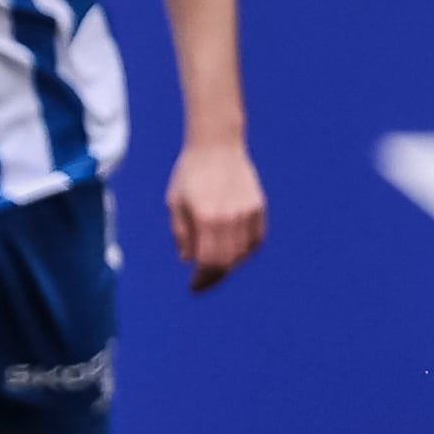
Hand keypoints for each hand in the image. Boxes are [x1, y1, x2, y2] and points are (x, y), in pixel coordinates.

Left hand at [167, 137, 266, 291]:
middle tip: (202, 282)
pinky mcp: (258, 207)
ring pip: (242, 254)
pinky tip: (233, 253)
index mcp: (206, 217)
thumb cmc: (189, 173)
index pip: (208, 261)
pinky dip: (245, 252)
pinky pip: (255, 240)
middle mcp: (229, 217)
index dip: (201, 280)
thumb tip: (189, 260)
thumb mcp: (175, 202)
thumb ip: (181, 234)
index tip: (194, 288)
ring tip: (214, 265)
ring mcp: (247, 212)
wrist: (217, 145)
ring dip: (229, 265)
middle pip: (227, 262)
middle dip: (214, 277)